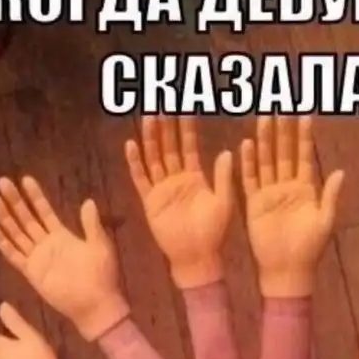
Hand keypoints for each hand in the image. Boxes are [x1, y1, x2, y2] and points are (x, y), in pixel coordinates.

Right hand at [0, 177, 128, 340]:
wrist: (96, 303)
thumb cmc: (102, 276)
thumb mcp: (100, 246)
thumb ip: (91, 225)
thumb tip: (88, 201)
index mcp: (63, 236)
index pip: (45, 211)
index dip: (35, 196)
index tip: (25, 179)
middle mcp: (47, 244)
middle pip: (27, 218)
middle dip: (15, 201)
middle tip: (3, 182)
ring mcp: (37, 257)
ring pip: (17, 233)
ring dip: (5, 217)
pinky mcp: (31, 272)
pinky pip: (13, 254)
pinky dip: (2, 242)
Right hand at [125, 116, 232, 287]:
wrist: (196, 257)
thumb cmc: (212, 232)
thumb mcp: (223, 202)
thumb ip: (223, 178)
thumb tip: (228, 151)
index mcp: (194, 177)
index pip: (188, 145)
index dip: (186, 126)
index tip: (184, 105)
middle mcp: (176, 179)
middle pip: (168, 146)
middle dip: (166, 125)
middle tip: (162, 101)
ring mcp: (161, 189)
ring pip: (153, 157)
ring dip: (150, 138)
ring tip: (147, 116)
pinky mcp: (150, 201)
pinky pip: (140, 179)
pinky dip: (135, 163)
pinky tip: (130, 145)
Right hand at [240, 115, 343, 296]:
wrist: (287, 270)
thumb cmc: (309, 249)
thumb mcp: (324, 222)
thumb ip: (329, 196)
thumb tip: (340, 172)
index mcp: (306, 188)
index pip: (304, 156)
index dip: (304, 136)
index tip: (305, 114)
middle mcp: (287, 186)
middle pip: (283, 152)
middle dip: (283, 130)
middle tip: (281, 105)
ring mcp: (269, 194)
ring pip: (266, 161)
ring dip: (265, 140)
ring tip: (264, 118)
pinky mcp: (254, 204)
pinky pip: (250, 180)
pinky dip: (248, 164)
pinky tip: (246, 146)